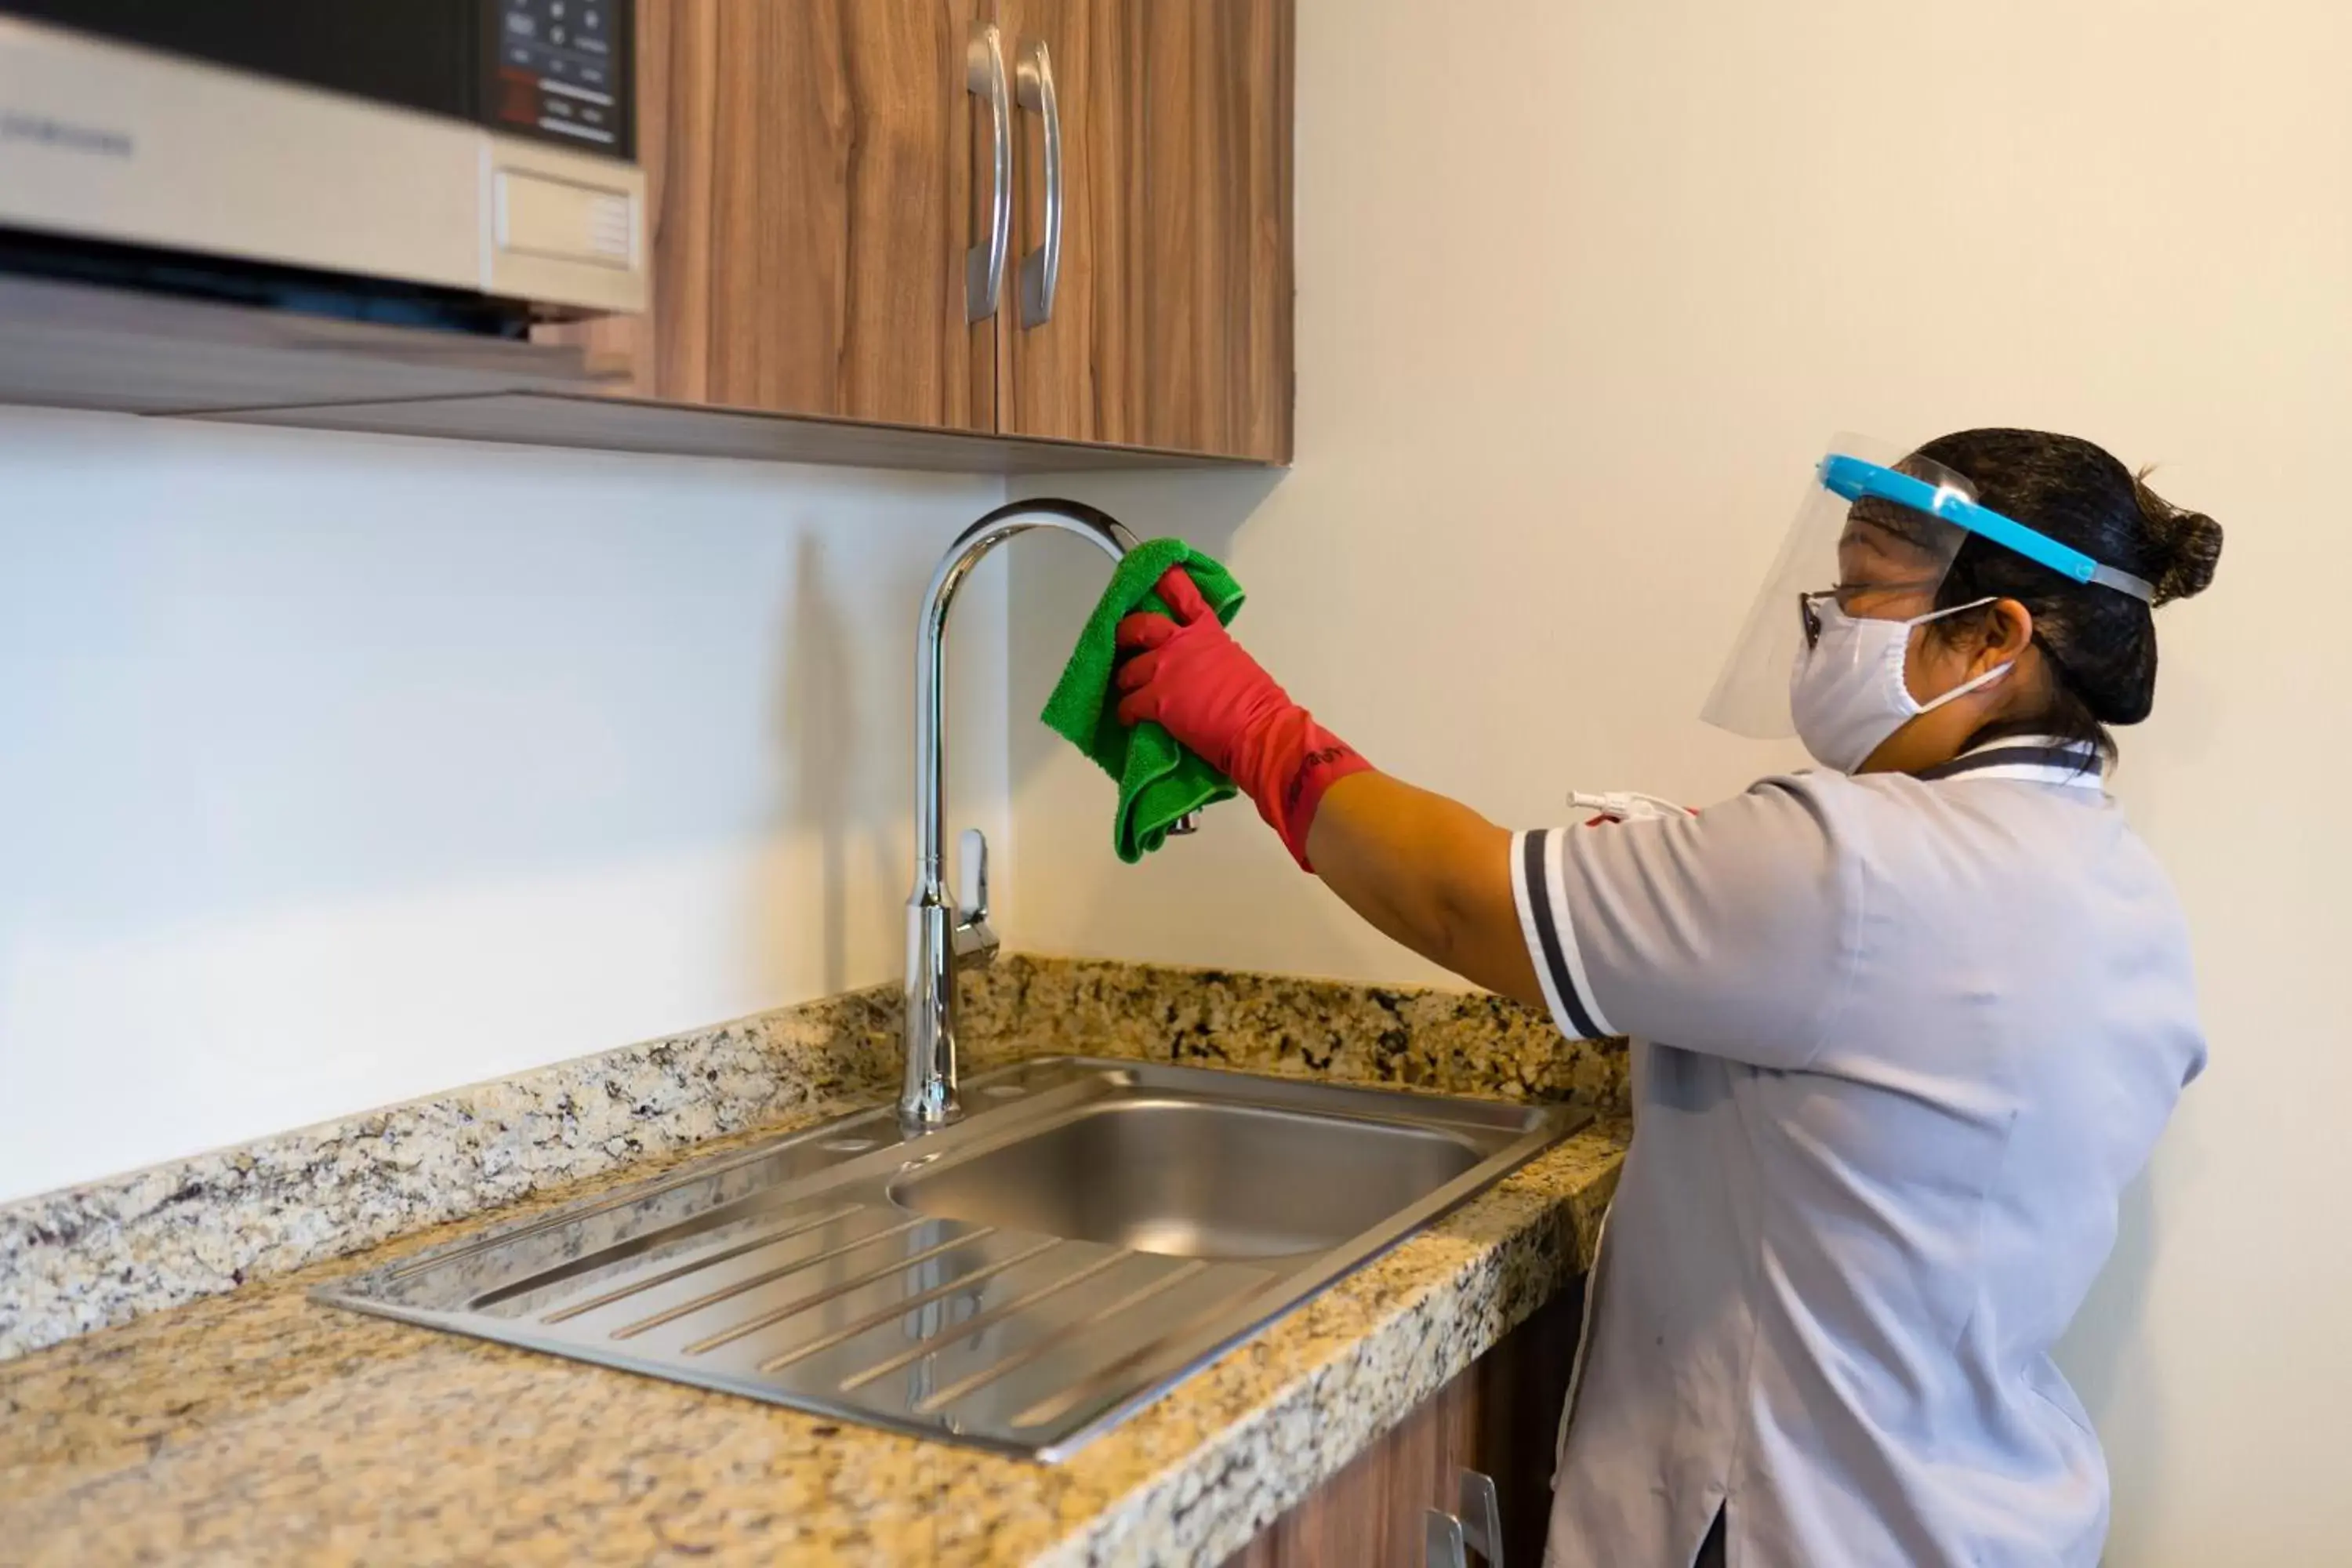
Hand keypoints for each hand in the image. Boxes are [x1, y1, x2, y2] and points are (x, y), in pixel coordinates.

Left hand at [1113, 567, 1293, 776]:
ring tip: (1127, 691)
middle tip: (1122, 641)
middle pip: (1141, 625)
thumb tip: (1198, 667)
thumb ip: (1210, 655)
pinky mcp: (1157, 700)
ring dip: (1125, 681)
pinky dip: (1126, 712)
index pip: (1184, 595)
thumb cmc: (1258, 703)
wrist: (1258, 728)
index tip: (1157, 573)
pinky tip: (1129, 719)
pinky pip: (1128, 704)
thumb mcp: (1235, 662)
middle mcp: (1182, 643)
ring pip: (1128, 670)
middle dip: (1126, 632)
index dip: (1166, 580)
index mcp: (1207, 631)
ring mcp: (1166, 670)